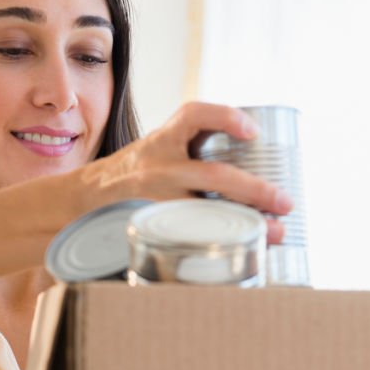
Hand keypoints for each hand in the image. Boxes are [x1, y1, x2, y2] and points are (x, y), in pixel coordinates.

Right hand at [85, 102, 294, 226]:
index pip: (194, 116)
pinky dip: (216, 247)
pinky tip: (239, 253)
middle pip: (214, 176)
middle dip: (255, 190)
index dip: (226, 118)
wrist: (84, 199)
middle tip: (285, 203)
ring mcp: (152, 200)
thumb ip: (192, 149)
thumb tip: (249, 166)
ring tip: (274, 235)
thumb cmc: (134, 174)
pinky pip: (186, 239)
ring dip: (244, 224)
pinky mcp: (146, 226)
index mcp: (162, 141)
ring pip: (204, 214)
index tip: (253, 132)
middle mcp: (158, 167)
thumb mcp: (157, 149)